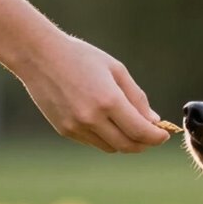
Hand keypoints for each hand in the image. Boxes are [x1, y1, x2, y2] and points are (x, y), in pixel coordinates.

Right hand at [15, 34, 169, 152]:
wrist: (38, 56)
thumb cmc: (81, 57)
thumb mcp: (116, 70)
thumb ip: (137, 98)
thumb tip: (154, 121)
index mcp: (109, 101)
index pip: (141, 132)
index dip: (157, 137)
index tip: (164, 134)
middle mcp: (92, 118)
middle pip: (128, 145)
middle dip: (144, 144)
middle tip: (152, 137)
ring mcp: (77, 126)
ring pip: (111, 147)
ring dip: (126, 143)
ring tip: (132, 130)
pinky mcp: (65, 130)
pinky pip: (94, 142)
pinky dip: (107, 139)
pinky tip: (109, 125)